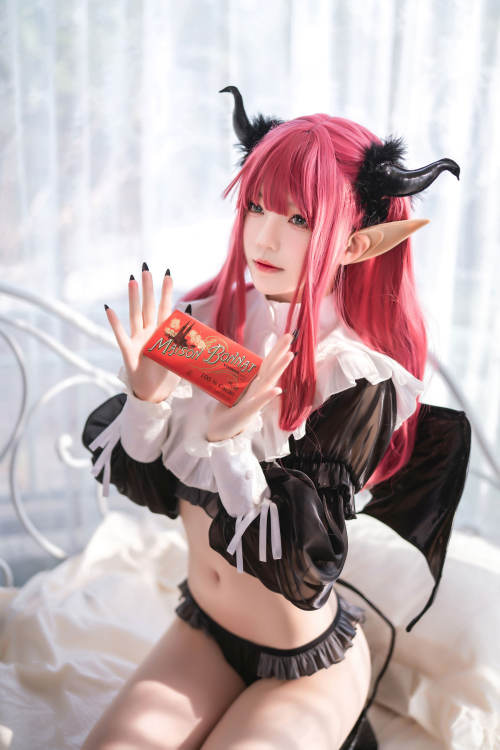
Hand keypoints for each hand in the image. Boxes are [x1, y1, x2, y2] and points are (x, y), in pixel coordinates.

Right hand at [105, 266, 180, 402]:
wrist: (152, 395)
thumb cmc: (166, 377)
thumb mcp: (180, 358)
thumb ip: (186, 340)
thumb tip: (193, 323)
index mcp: (161, 335)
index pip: (165, 309)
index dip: (166, 293)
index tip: (168, 275)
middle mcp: (148, 334)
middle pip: (148, 306)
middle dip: (148, 288)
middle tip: (147, 268)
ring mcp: (137, 341)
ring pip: (135, 315)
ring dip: (134, 299)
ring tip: (132, 280)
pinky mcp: (127, 352)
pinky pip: (120, 335)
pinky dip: (114, 322)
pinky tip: (108, 308)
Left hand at [206, 333, 294, 441]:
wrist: (220, 432)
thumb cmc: (227, 412)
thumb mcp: (234, 392)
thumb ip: (241, 380)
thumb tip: (241, 365)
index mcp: (254, 385)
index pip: (267, 364)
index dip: (276, 350)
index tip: (286, 336)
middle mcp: (257, 391)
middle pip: (270, 368)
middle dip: (280, 352)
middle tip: (291, 336)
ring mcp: (254, 401)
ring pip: (268, 382)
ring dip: (279, 368)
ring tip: (290, 355)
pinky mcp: (247, 412)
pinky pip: (258, 402)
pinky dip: (268, 396)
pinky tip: (278, 389)